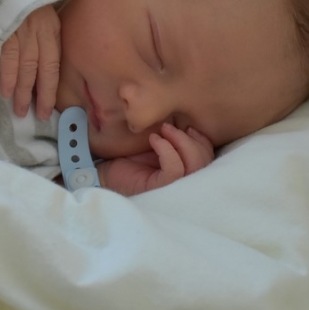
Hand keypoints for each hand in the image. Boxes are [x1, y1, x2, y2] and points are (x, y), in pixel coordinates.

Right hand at [0, 5, 60, 119]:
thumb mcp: (44, 11)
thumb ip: (45, 34)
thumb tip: (41, 62)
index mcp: (51, 29)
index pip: (53, 65)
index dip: (51, 89)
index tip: (49, 108)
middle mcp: (38, 32)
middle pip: (41, 70)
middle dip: (40, 96)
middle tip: (39, 116)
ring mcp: (20, 31)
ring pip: (24, 68)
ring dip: (22, 91)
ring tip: (20, 110)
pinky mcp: (3, 29)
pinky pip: (6, 57)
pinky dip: (7, 76)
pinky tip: (6, 91)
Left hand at [98, 124, 214, 195]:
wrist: (101, 171)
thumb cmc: (126, 158)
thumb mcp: (153, 143)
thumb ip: (170, 137)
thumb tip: (183, 120)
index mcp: (183, 170)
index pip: (207, 158)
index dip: (202, 141)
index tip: (188, 126)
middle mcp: (181, 181)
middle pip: (204, 162)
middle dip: (192, 140)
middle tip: (168, 127)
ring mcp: (171, 187)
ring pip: (195, 166)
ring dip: (182, 142)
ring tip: (163, 130)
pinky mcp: (159, 188)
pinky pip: (174, 170)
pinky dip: (168, 151)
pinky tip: (154, 141)